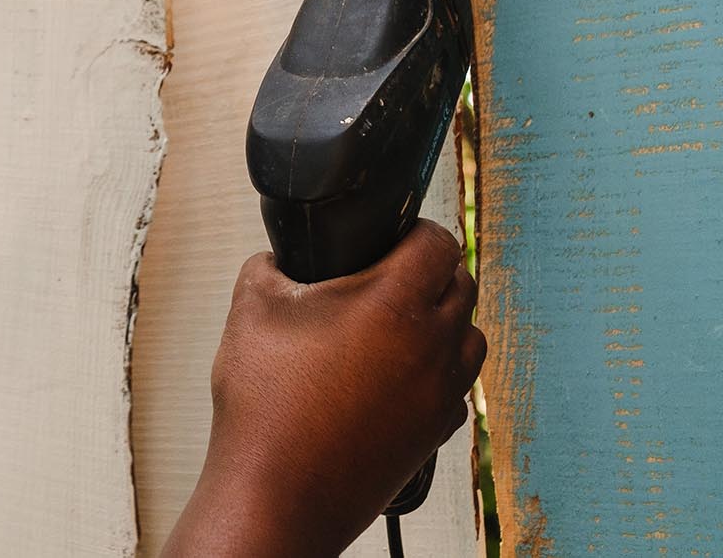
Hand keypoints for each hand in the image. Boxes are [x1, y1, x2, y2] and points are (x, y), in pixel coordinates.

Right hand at [162, 221, 484, 556]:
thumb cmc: (265, 405)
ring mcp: (439, 393)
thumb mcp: (251, 308)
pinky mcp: (435, 433)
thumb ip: (269, 266)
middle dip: (434, 272)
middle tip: (393, 272)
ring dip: (445, 321)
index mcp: (394, 303)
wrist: (277, 493)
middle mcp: (431, 345)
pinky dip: (439, 373)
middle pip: (464, 285)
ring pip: (471, 338)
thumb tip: (279, 261)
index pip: (439, 242)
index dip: (417, 229)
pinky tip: (398, 375)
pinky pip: (458, 389)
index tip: (396, 234)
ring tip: (401, 323)